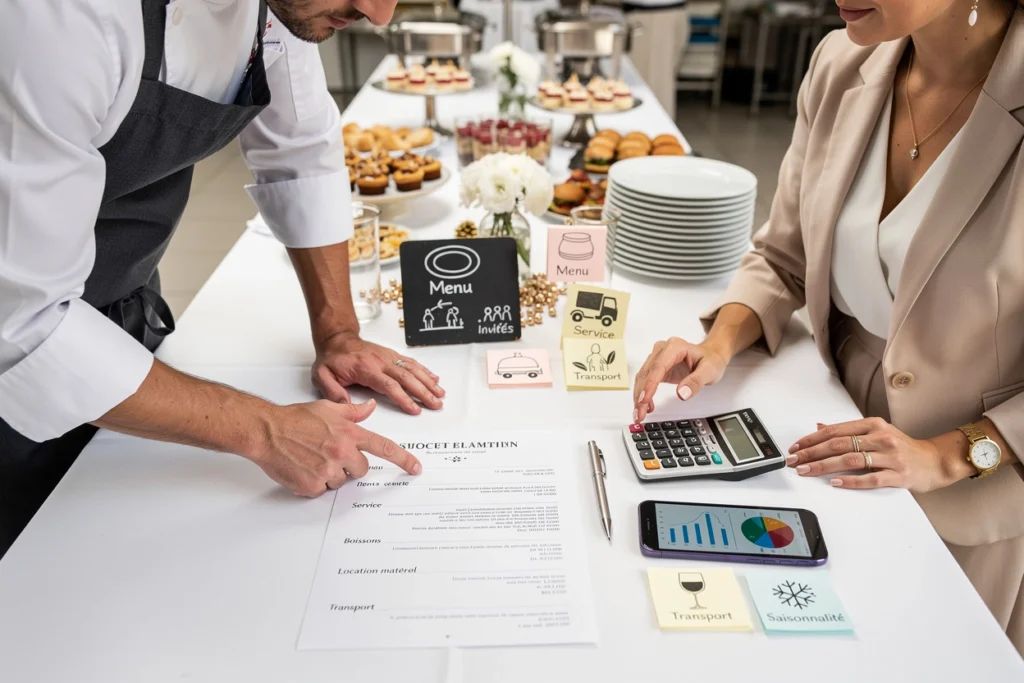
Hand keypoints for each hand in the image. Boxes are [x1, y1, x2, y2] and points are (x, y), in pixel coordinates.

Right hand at [251, 398, 421, 496]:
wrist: (266, 431)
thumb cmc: (293, 419)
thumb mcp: (327, 409)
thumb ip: (352, 412)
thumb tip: (370, 407)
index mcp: (349, 433)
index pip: (384, 448)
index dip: (403, 460)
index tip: (415, 468)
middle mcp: (342, 452)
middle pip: (361, 470)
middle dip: (349, 465)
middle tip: (330, 454)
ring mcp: (327, 470)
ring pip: (340, 481)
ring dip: (330, 474)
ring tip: (312, 458)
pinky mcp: (312, 485)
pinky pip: (321, 490)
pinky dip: (314, 483)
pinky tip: (303, 468)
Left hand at [313, 331, 443, 414]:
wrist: (336, 339)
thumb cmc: (331, 359)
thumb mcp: (322, 376)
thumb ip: (332, 391)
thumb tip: (345, 405)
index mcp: (366, 369)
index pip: (389, 385)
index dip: (403, 397)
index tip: (415, 409)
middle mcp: (381, 362)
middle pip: (407, 378)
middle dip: (424, 392)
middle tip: (436, 404)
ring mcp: (388, 357)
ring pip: (412, 369)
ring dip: (428, 381)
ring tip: (440, 394)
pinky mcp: (392, 355)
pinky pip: (411, 362)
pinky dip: (424, 370)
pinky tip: (434, 378)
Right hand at [632, 337, 730, 421]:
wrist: (711, 355)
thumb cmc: (710, 360)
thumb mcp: (709, 371)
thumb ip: (696, 382)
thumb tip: (681, 394)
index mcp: (675, 347)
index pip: (658, 367)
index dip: (649, 385)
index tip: (644, 400)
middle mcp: (662, 350)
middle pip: (647, 373)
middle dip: (641, 395)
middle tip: (640, 413)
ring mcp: (657, 357)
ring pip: (642, 378)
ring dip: (639, 396)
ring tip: (641, 413)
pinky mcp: (656, 367)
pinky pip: (645, 380)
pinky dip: (643, 394)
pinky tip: (646, 405)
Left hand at [787, 418, 972, 491]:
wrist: (935, 461)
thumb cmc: (903, 447)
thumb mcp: (876, 432)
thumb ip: (848, 430)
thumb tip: (819, 426)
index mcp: (872, 425)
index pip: (835, 431)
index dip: (812, 439)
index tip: (795, 447)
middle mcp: (881, 438)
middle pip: (839, 445)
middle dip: (811, 453)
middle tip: (794, 461)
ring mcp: (891, 456)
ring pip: (851, 460)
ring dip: (824, 466)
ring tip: (806, 471)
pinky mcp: (899, 475)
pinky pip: (871, 478)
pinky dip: (851, 481)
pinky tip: (836, 483)